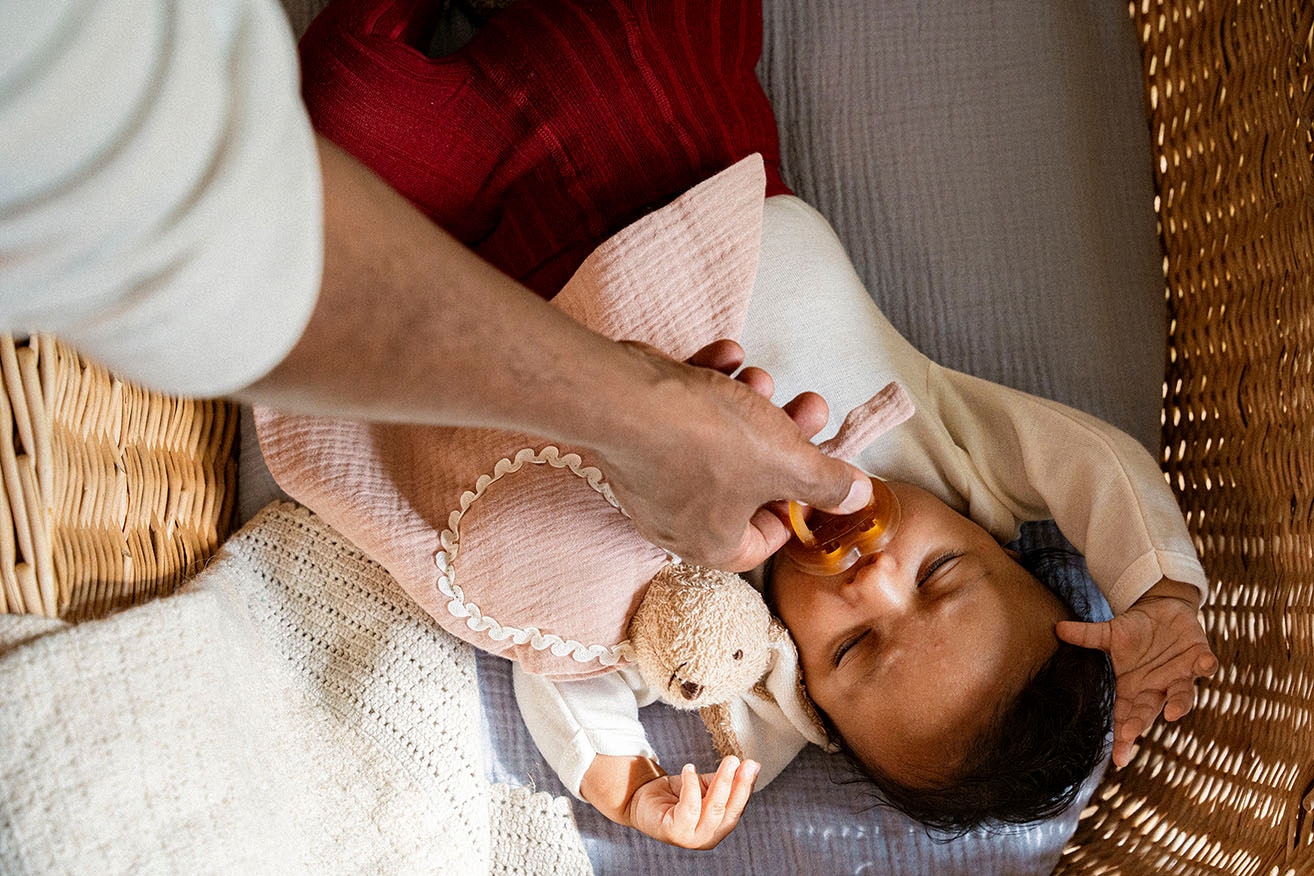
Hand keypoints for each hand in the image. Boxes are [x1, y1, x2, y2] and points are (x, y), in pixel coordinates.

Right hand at [591, 339, 869, 570]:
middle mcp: (678, 519)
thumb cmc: (704, 440)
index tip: (817, 468)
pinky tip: (725, 358)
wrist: (622, 397)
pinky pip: (682, 417)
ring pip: (717, 443)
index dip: (801, 502)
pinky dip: (707, 386)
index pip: (768, 539)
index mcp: (714, 544)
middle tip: (807, 406)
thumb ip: (828, 482)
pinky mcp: (636, 437)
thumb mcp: (787, 461)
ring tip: (760, 379)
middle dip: (782, 438)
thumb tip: (859, 497)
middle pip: (749, 482)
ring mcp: (653, 477)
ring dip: (747, 405)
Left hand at [625, 757, 759, 848]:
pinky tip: (690, 769)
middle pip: (727, 810)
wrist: (643, 799)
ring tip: (727, 762)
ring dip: (722, 783)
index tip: (752, 765)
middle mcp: (708, 837)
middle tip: (739, 761)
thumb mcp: (705, 786)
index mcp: (719, 828)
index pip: (737, 808)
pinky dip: (691, 787)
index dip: (746, 787)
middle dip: (736, 784)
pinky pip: (688, 808)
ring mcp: (691, 838)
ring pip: (712, 810)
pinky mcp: (674, 832)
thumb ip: (725, 781)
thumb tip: (752, 766)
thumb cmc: (676, 794)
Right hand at [1056, 579, 1217, 767]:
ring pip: (1183, 694)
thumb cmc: (1136, 630)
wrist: (1165, 612)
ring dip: (1181, 703)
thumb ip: (1087, 636)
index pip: (1125, 715)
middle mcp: (1158, 686)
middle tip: (1130, 735)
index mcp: (1135, 686)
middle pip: (1150, 710)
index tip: (1119, 758)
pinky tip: (1205, 664)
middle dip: (1141, 722)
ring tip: (1174, 713)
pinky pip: (1205, 665)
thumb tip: (1057, 628)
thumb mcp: (1110, 633)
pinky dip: (1206, 666)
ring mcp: (1180, 674)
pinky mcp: (1198, 657)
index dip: (1123, 735)